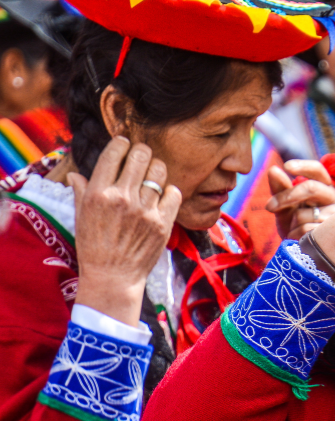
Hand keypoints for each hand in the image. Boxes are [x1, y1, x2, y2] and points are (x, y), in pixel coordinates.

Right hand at [70, 137, 181, 326]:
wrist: (113, 277)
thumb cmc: (94, 247)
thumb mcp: (81, 217)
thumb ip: (82, 191)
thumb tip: (75, 174)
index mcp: (99, 194)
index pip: (114, 153)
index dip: (122, 143)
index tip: (125, 143)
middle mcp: (122, 198)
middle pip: (141, 155)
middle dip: (142, 151)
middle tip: (142, 156)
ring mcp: (144, 210)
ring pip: (159, 171)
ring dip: (156, 170)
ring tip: (152, 177)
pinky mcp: (163, 223)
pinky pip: (174, 193)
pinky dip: (170, 191)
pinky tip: (162, 197)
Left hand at [266, 160, 334, 239]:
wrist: (303, 253)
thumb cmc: (295, 225)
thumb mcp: (285, 205)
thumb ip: (279, 188)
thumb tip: (273, 170)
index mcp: (324, 187)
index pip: (317, 170)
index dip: (303, 166)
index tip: (286, 166)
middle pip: (310, 188)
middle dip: (286, 196)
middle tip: (270, 206)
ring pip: (304, 213)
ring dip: (292, 223)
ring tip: (295, 230)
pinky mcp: (333, 234)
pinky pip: (305, 230)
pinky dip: (295, 235)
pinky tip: (300, 240)